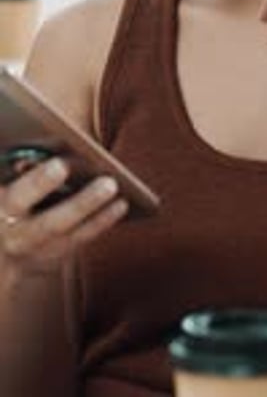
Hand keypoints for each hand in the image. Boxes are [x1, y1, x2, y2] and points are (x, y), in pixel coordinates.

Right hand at [0, 157, 127, 276]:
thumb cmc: (1, 198)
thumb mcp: (0, 183)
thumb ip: (11, 167)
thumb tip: (29, 141)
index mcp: (1, 210)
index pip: (19, 198)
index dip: (38, 183)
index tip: (61, 165)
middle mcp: (18, 236)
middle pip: (52, 222)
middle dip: (82, 204)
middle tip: (109, 182)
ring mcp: (37, 251)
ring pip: (72, 235)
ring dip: (99, 214)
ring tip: (120, 190)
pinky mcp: (53, 257)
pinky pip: (80, 240)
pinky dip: (101, 222)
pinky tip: (121, 203)